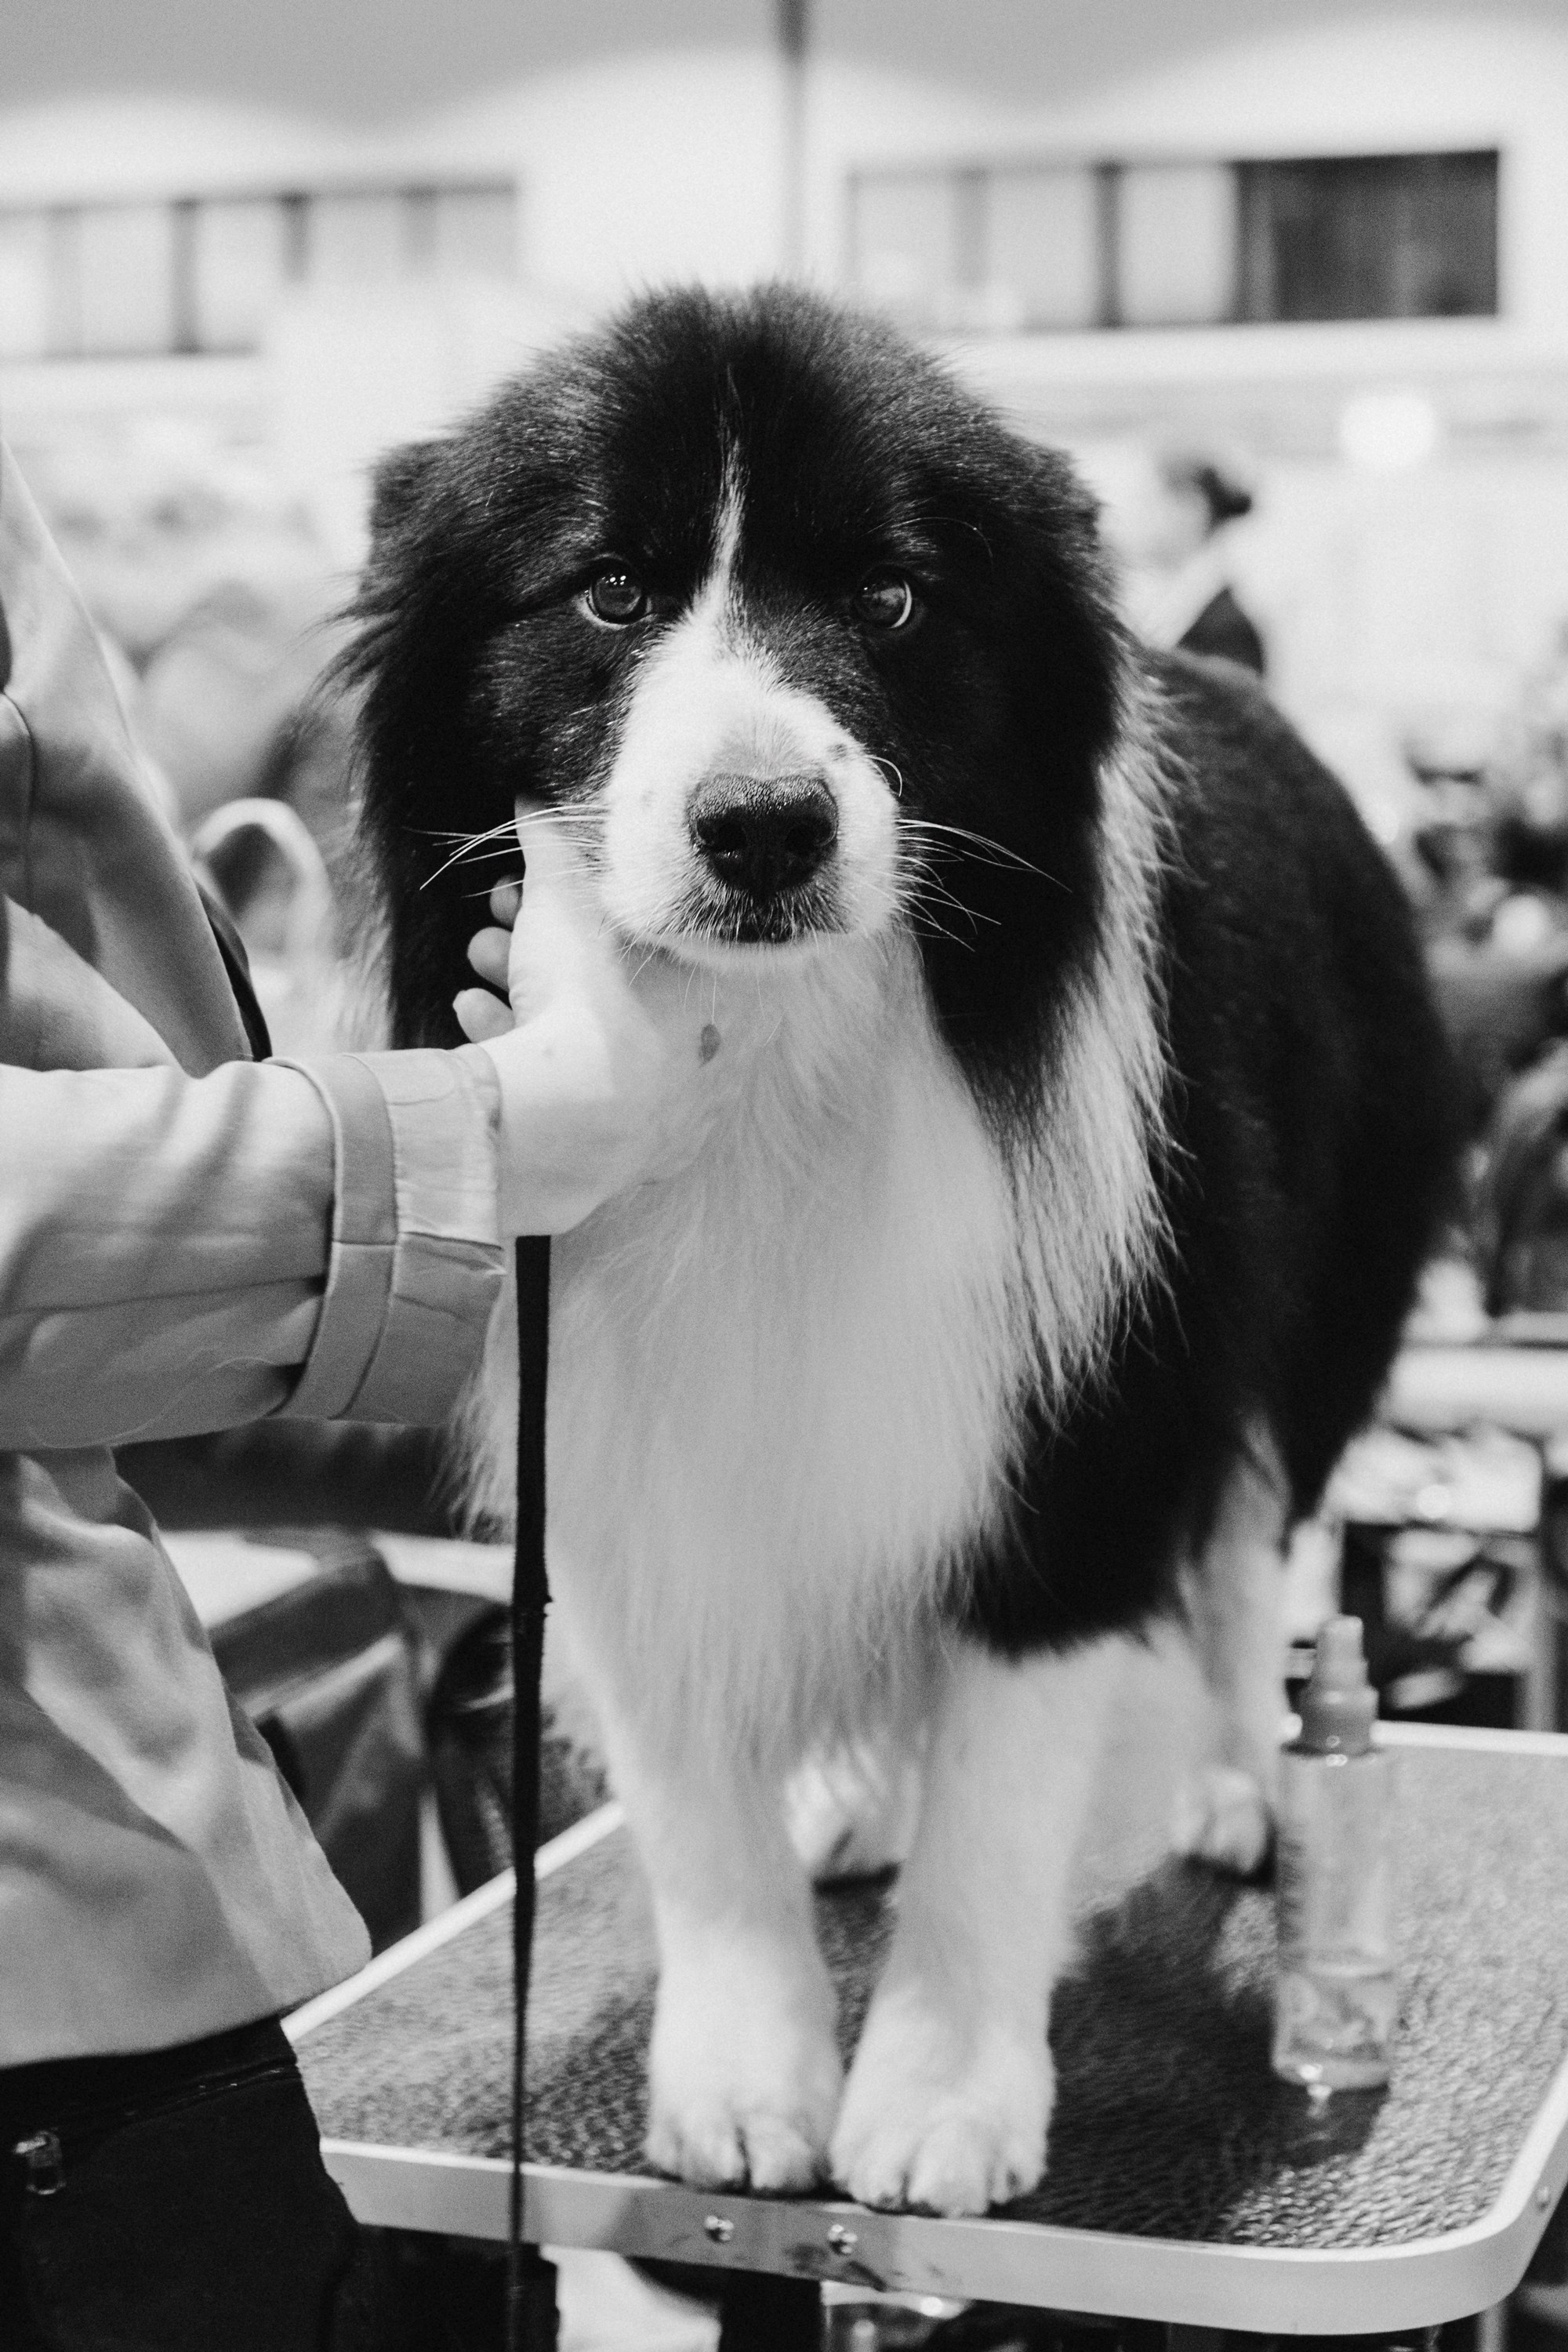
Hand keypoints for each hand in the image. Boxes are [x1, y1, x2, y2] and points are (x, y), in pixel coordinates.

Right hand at [454, 810, 721, 1234]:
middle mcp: (719, 1055)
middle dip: (556, 943)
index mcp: (736, 990)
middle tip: (503, 921)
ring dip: (533, 991)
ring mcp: (678, 1114)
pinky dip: (530, 1054)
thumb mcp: (564, 899)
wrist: (570, 1124)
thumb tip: (536, 796)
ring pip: (603, 1037)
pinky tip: (479, 1018)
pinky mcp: (631, 1158)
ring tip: (483, 963)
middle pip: (633, 982)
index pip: (678, 928)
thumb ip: (554, 844)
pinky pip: (580, 1095)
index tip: (546, 884)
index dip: (601, 897)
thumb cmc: (590, 1001)